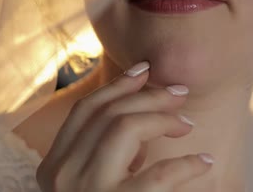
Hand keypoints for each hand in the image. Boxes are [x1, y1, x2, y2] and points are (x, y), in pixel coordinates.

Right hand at [36, 62, 213, 191]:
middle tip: (177, 95)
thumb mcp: (79, 185)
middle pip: (106, 114)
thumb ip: (94, 155)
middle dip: (146, 96)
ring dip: (161, 119)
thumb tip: (135, 115)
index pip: (83, 112)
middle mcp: (61, 175)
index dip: (114, 86)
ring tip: (186, 125)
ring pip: (124, 128)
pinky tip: (201, 162)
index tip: (143, 71)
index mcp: (51, 168)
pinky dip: (185, 165)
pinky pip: (156, 176)